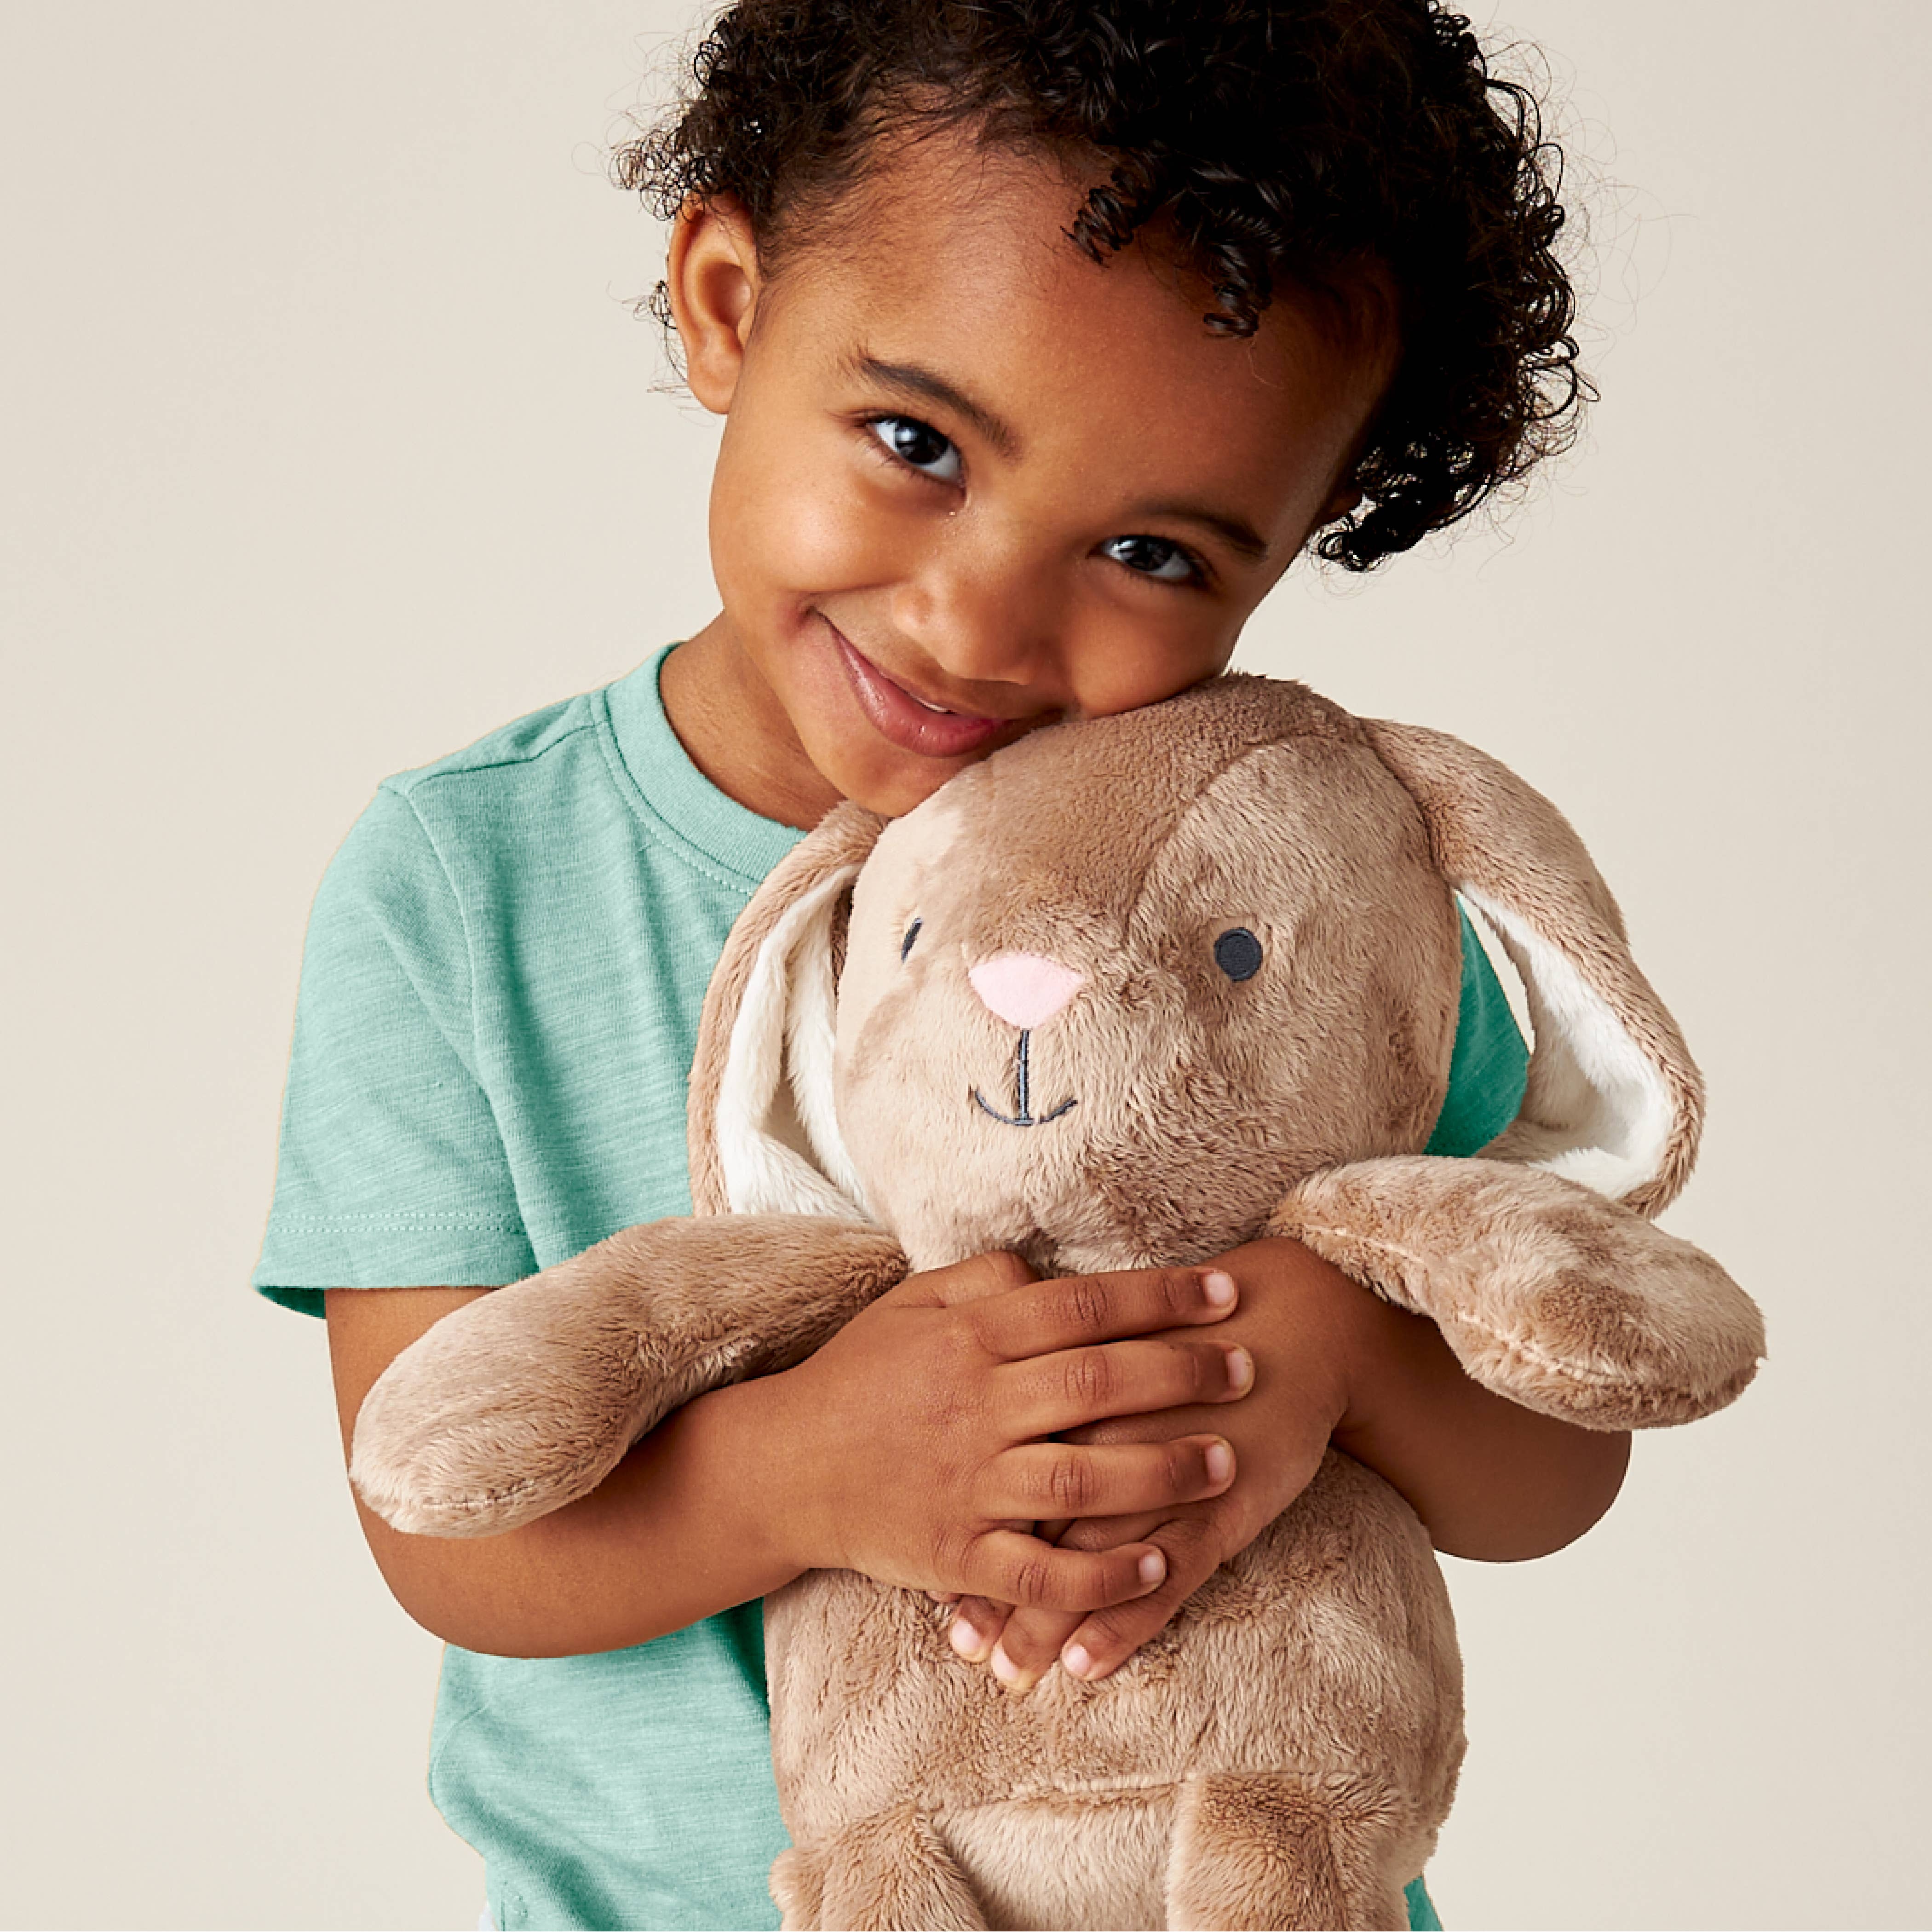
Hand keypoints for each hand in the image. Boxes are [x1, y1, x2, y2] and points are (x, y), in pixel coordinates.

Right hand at [759, 1249, 1253, 1611]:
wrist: (782, 1469)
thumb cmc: (858, 1377)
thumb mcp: (910, 1305)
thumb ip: (985, 1279)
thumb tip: (1054, 1269)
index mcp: (969, 1340)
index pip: (1083, 1307)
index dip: (1161, 1297)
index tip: (1225, 1291)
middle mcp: (975, 1408)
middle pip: (1098, 1385)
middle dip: (1185, 1374)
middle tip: (1249, 1367)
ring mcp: (968, 1486)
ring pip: (1084, 1482)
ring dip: (1165, 1473)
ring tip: (1228, 1461)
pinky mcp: (959, 1555)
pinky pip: (1043, 1574)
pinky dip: (1105, 1577)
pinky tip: (1160, 1563)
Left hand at [943, 1238, 1361, 1688]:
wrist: (1297, 1324)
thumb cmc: (1190, 1327)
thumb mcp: (1109, 1323)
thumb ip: (1044, 1341)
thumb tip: (978, 1375)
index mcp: (1069, 1377)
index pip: (997, 1454)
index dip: (959, 1507)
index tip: (924, 1565)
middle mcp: (1105, 1432)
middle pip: (1033, 1519)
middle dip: (996, 1585)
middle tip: (961, 1643)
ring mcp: (1161, 1477)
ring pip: (1088, 1563)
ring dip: (1045, 1623)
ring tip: (1009, 1673)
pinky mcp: (1217, 1513)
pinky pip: (1162, 1580)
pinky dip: (1122, 1622)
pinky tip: (1084, 1664)